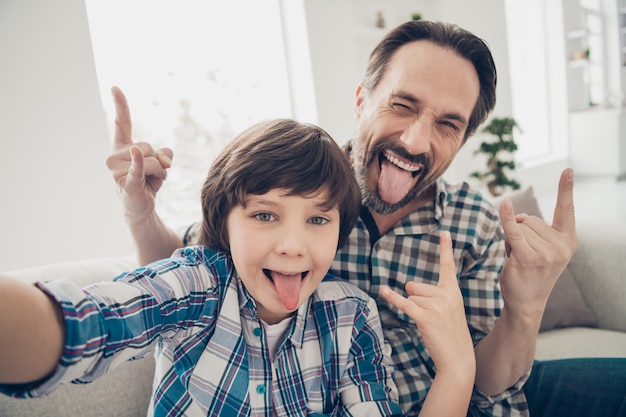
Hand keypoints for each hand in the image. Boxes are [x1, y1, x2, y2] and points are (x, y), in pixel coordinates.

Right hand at [105, 86, 173, 225]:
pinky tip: (135, 153)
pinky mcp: (126, 182)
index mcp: (121, 147)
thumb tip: (164, 158)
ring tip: (149, 183)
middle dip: (159, 162)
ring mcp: (117, 169)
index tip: (115, 87)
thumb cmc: (148, 182)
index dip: (120, 105)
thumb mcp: (160, 163)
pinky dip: (140, 163)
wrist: (141, 208)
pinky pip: (138, 168)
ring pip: (153, 160)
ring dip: (160, 174)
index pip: (121, 123)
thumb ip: (165, 154)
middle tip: (151, 176)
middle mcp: (114, 155)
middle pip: (150, 147)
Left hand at [381, 231, 474, 374]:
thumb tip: (407, 287)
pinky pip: (404, 303)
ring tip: (430, 323)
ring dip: (414, 309)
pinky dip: (392, 298)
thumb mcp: (448, 309)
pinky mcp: (425, 317)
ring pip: (410, 296)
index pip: (448, 266)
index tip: (445, 232)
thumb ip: (432, 294)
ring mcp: (436, 306)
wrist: (457, 357)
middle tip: (433, 317)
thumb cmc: (449, 332)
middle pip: (415, 286)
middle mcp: (446, 295)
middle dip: (417, 300)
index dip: (446, 248)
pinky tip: (383, 290)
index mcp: (453, 291)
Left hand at [498, 168, 577, 320]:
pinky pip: (513, 231)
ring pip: (519, 227)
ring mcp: (546, 253)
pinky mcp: (528, 257)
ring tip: (518, 259)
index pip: (566, 209)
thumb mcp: (543, 249)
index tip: (568, 169)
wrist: (526, 302)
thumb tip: (517, 216)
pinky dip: (507, 217)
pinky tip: (503, 204)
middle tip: (524, 255)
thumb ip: (535, 229)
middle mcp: (561, 246)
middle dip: (521, 232)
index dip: (566, 188)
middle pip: (531, 219)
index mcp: (569, 240)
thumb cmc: (532, 271)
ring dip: (511, 240)